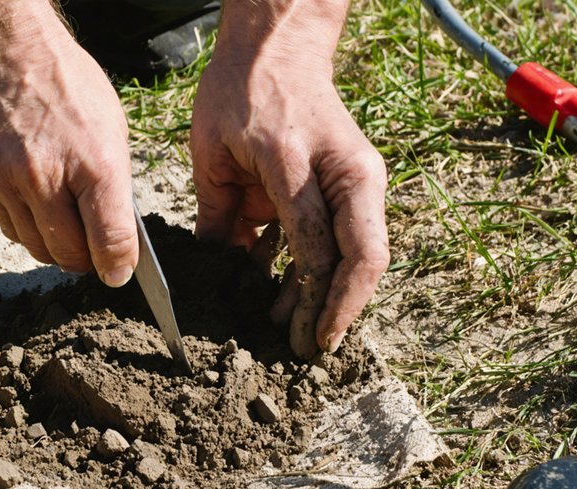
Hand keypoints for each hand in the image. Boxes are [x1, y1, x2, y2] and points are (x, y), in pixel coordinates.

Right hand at [0, 0, 137, 286]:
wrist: (5, 52)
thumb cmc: (67, 88)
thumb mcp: (111, 131)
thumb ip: (115, 190)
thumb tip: (119, 244)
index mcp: (93, 163)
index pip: (108, 240)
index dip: (117, 266)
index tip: (118, 273)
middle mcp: (45, 177)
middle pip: (66, 254)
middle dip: (83, 259)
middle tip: (90, 250)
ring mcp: (5, 182)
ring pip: (32, 246)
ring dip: (51, 243)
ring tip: (60, 216)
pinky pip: (4, 225)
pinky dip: (21, 222)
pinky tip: (29, 193)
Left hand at [190, 1, 388, 357]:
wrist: (277, 50)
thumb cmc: (241, 93)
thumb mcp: (214, 155)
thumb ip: (219, 216)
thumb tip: (217, 272)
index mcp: (309, 167)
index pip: (321, 248)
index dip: (314, 299)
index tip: (303, 337)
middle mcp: (349, 177)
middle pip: (362, 259)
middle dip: (338, 310)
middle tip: (309, 349)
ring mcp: (357, 181)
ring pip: (359, 254)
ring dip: (326, 296)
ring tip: (291, 331)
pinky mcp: (352, 186)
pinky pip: (343, 238)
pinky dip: (315, 269)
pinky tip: (283, 296)